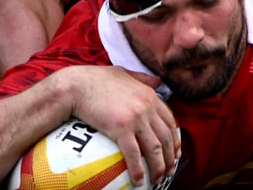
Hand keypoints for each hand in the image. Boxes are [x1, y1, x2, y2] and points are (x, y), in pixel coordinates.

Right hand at [63, 66, 179, 185]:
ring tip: (158, 179)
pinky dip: (138, 170)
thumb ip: (142, 78)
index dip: (175, 139)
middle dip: (170, 157)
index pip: (170, 121)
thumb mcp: (124, 73)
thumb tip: (158, 80)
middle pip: (166, 137)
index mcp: (150, 95)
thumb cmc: (96, 79)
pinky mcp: (121, 128)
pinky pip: (134, 154)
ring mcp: (136, 118)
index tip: (175, 153)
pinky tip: (138, 181)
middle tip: (170, 171)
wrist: (77, 85)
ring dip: (159, 167)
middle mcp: (147, 106)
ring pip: (155, 148)